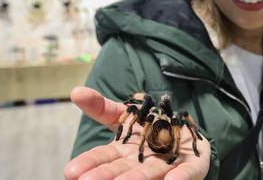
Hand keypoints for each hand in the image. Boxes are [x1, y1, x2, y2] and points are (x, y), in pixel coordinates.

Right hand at [64, 86, 210, 179]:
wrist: (184, 134)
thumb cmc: (149, 128)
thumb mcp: (124, 114)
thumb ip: (101, 107)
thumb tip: (75, 91)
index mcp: (124, 152)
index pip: (103, 158)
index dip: (89, 163)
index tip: (71, 171)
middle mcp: (142, 164)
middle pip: (123, 169)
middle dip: (107, 175)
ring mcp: (167, 167)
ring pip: (150, 174)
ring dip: (136, 179)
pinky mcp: (192, 167)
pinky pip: (186, 173)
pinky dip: (180, 177)